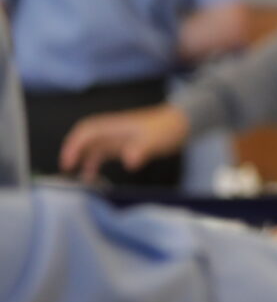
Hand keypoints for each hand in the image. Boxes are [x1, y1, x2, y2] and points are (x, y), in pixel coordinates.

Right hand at [60, 104, 190, 180]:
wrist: (184, 123)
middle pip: (85, 138)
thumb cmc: (169, 128)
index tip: (69, 162)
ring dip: (83, 160)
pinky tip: (94, 176)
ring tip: (79, 179)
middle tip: (67, 172)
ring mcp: (118, 136)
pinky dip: (95, 163)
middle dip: (73, 153)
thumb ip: (142, 149)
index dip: (74, 146)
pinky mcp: (124, 143)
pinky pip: (103, 153)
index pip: (87, 132)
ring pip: (93, 147)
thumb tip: (130, 161)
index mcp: (115, 126)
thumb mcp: (155, 140)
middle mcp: (112, 130)